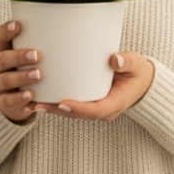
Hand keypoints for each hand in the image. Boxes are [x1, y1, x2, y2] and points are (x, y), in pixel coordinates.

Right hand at [0, 20, 42, 123]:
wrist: (15, 100)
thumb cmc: (26, 71)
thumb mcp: (31, 57)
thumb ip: (43, 45)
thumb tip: (71, 31)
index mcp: (4, 51)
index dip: (5, 31)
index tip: (18, 25)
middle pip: (1, 59)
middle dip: (18, 56)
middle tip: (37, 55)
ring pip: (5, 80)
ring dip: (21, 77)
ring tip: (38, 75)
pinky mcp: (3, 103)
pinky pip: (8, 102)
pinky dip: (20, 99)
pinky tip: (32, 97)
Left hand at [39, 52, 153, 121]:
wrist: (142, 82)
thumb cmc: (138, 72)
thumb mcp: (136, 64)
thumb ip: (127, 62)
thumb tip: (114, 59)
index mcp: (115, 104)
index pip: (95, 111)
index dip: (78, 109)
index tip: (62, 104)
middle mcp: (103, 110)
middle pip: (77, 114)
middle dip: (56, 110)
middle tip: (36, 104)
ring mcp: (95, 108)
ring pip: (71, 112)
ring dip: (51, 108)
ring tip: (30, 101)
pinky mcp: (89, 102)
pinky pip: (71, 105)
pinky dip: (55, 102)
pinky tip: (39, 95)